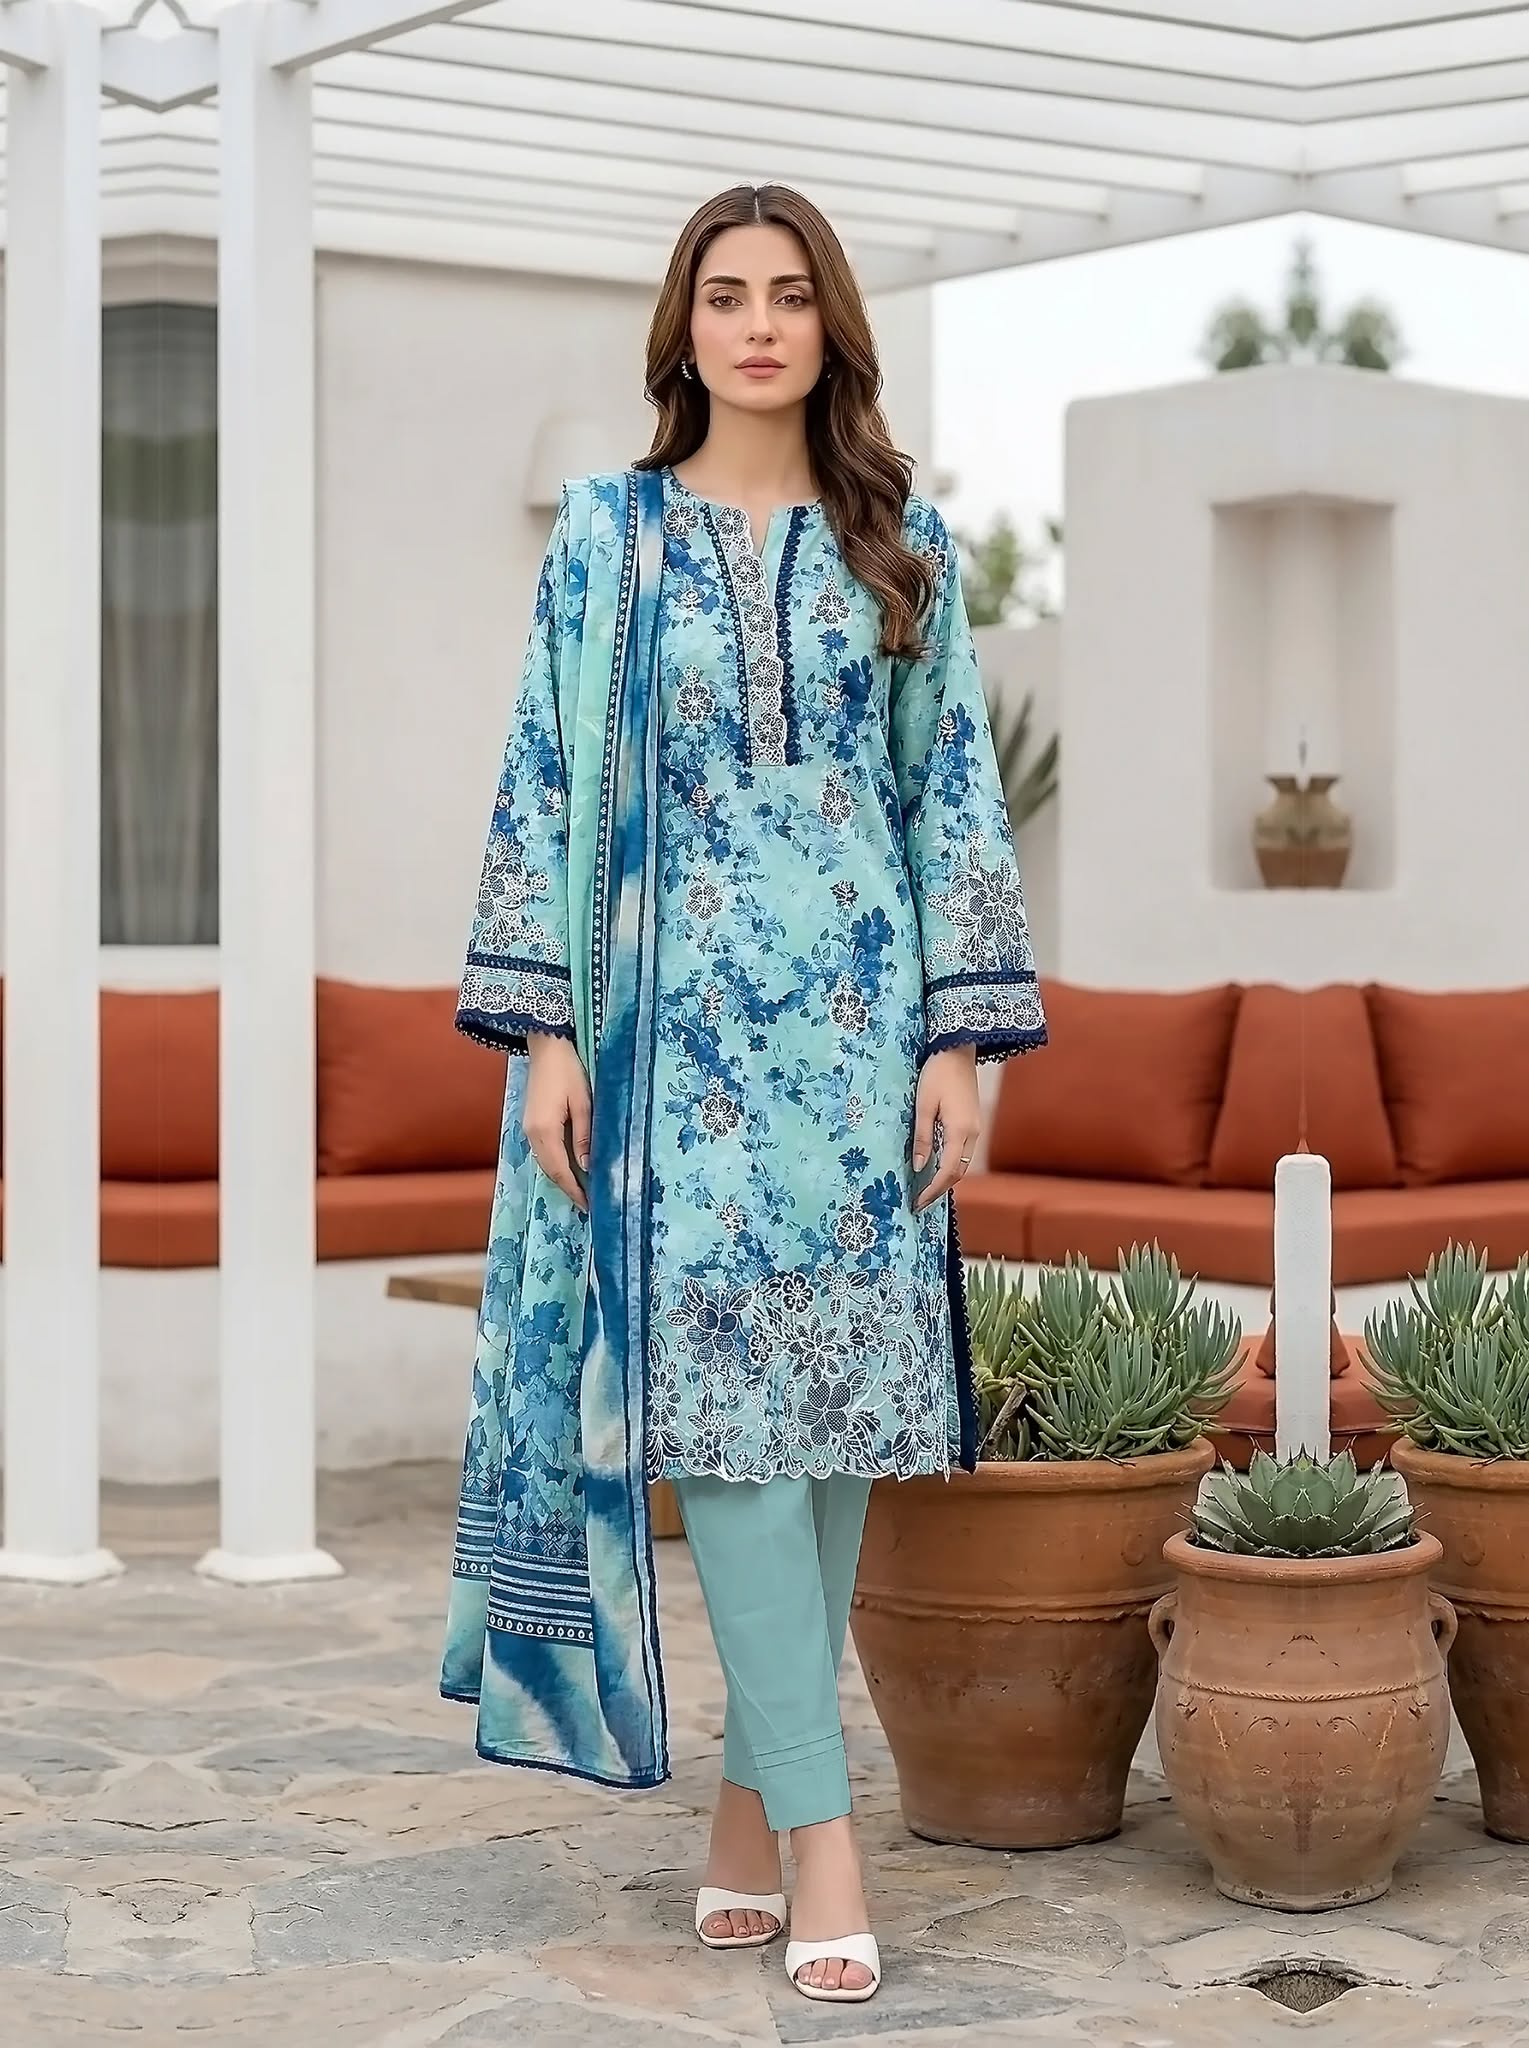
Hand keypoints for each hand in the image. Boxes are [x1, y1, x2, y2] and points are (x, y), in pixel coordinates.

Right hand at [522, 1033, 590, 1211]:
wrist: (546, 1048)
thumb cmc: (568, 1071)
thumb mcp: (584, 1103)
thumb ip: (584, 1136)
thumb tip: (587, 1166)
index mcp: (545, 1130)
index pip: (560, 1170)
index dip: (574, 1190)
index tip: (589, 1205)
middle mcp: (532, 1134)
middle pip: (550, 1170)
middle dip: (568, 1188)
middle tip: (588, 1204)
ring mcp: (529, 1129)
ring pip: (545, 1163)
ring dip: (562, 1178)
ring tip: (582, 1191)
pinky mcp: (531, 1123)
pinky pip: (543, 1152)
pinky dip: (556, 1165)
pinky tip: (570, 1169)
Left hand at [911, 1046, 979, 1213]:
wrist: (957, 1050)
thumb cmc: (937, 1074)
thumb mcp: (923, 1105)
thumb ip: (922, 1137)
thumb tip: (920, 1167)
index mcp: (960, 1130)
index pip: (948, 1171)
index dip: (933, 1190)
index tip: (917, 1203)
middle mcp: (973, 1134)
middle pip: (959, 1172)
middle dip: (939, 1190)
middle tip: (919, 1203)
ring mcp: (975, 1128)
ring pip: (962, 1164)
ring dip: (945, 1179)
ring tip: (925, 1191)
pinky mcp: (972, 1123)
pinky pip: (963, 1153)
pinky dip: (950, 1166)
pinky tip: (936, 1169)